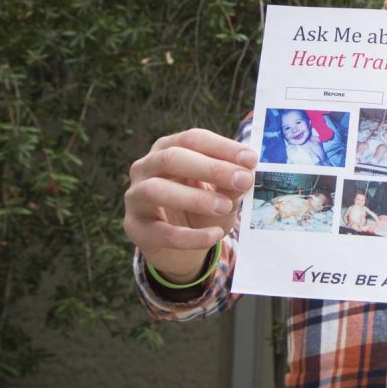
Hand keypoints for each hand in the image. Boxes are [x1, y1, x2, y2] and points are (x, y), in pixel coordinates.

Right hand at [124, 129, 256, 282]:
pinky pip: (161, 232)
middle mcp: (146, 167)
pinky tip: (214, 235)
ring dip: (194, 197)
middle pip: (171, 158)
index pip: (192, 139)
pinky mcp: (135, 227)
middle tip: (242, 180)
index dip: (222, 147)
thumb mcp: (222, 194)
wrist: (180, 248)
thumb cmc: (202, 210)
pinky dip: (190, 236)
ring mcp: (135, 196)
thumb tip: (247, 174)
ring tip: (225, 206)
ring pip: (155, 190)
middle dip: (210, 168)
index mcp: (167, 149)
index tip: (251, 159)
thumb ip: (231, 184)